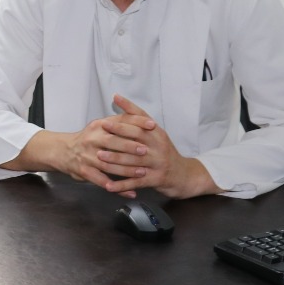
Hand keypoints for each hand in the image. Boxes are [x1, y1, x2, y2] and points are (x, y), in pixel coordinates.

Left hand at [95, 96, 220, 198]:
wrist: (184, 175)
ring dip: (116, 160)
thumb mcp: (155, 134)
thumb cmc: (164, 152)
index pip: (141, 123)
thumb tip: (117, 98)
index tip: (106, 120)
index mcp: (157, 134)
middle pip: (138, 139)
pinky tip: (108, 186)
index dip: (123, 121)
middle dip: (118, 136)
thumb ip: (138, 119)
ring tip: (99, 157)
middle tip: (100, 136)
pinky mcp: (156, 179)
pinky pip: (136, 182)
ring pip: (134, 161)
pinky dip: (122, 185)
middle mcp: (159, 147)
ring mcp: (158, 164)